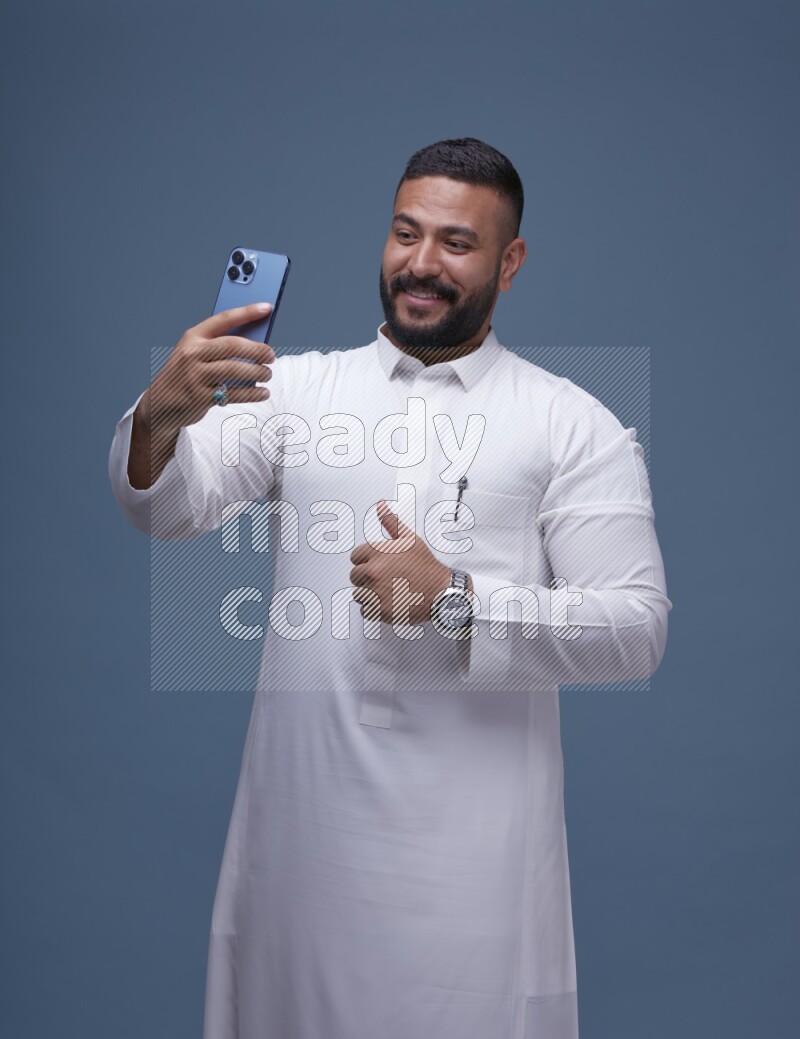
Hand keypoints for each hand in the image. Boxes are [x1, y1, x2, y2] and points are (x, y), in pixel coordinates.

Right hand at [128, 302, 274, 488]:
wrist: (160, 404)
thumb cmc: (185, 374)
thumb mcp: (194, 353)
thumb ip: (218, 346)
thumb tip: (256, 342)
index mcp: (193, 337)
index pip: (224, 319)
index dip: (247, 312)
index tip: (267, 308)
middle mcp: (192, 354)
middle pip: (232, 346)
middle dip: (258, 350)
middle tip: (271, 355)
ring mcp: (195, 376)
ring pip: (235, 370)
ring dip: (258, 372)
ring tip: (267, 374)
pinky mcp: (200, 397)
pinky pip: (233, 393)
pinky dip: (252, 393)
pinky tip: (262, 392)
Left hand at [349, 502, 451, 624]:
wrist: (441, 592)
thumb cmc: (426, 567)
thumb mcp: (410, 539)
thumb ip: (391, 522)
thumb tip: (380, 506)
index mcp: (377, 552)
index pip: (355, 557)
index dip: (367, 561)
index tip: (379, 566)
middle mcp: (373, 571)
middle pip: (355, 576)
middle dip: (367, 578)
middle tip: (386, 580)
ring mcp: (376, 592)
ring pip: (358, 594)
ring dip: (370, 595)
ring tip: (389, 592)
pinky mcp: (380, 610)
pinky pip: (365, 611)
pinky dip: (375, 610)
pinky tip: (389, 603)